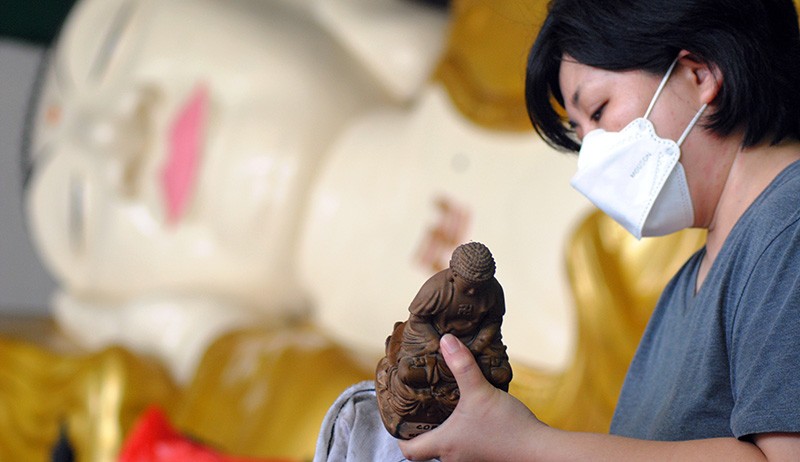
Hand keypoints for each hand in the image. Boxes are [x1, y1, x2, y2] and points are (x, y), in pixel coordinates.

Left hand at [398, 334, 544, 460]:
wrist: (540, 450)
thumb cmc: (507, 427)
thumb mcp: (480, 391)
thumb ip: (462, 365)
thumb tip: (445, 340)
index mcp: (444, 445)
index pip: (410, 451)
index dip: (401, 437)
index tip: (399, 421)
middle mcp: (454, 457)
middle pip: (428, 449)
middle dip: (425, 429)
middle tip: (423, 406)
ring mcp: (472, 459)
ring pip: (449, 448)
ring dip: (447, 431)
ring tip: (446, 407)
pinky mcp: (487, 456)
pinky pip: (467, 447)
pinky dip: (464, 434)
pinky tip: (473, 416)